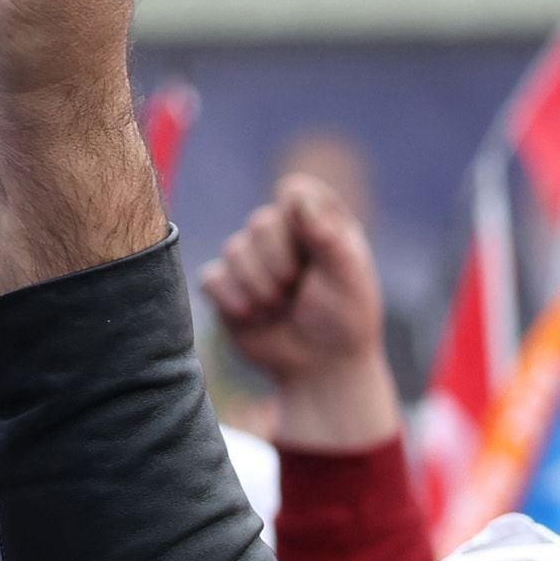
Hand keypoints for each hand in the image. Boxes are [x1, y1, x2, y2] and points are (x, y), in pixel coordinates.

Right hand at [199, 175, 400, 447]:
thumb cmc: (344, 321)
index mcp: (321, 224)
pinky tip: (256, 318)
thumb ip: (325, 235)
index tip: (311, 243)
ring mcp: (252, 259)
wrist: (321, 369)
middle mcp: (285, 235)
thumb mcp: (346, 278)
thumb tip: (296, 196)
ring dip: (259, 286)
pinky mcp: (227, 286)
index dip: (297, 215)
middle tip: (296, 289)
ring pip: (234, 250)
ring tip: (281, 308)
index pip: (296, 191)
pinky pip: (213, 278)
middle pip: (260, 222)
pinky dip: (234, 300)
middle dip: (278, 262)